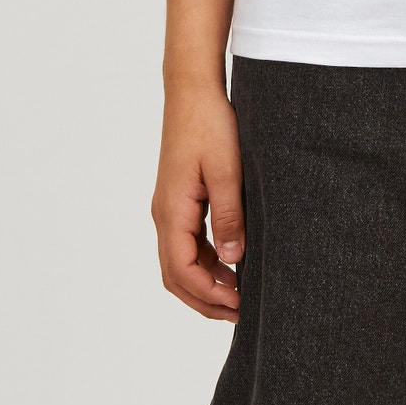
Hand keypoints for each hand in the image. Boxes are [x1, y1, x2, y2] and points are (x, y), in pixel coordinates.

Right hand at [151, 81, 245, 320]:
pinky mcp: (179, 200)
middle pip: (176, 275)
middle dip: (205, 299)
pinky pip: (187, 243)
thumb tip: (234, 261)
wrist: (192, 91)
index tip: (240, 305)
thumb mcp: (226, 169)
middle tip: (240, 313)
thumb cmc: (209, 124)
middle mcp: (164, 215)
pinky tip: (231, 263)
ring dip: (205, 283)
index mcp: (172, 211)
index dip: (210, 295)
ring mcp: (169, 208)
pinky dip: (205, 262)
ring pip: (180, 261)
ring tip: (238, 294)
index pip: (183, 271)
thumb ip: (229, 216)